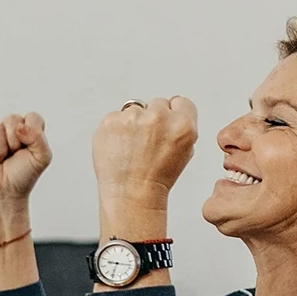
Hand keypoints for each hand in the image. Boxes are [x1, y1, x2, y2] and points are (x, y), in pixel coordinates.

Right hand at [0, 113, 49, 208]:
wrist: (4, 193)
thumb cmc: (22, 175)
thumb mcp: (42, 157)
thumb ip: (39, 137)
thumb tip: (19, 127)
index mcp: (28, 129)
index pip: (32, 117)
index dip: (31, 134)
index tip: (28, 150)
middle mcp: (9, 128)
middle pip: (13, 119)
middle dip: (14, 142)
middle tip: (12, 156)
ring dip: (0, 150)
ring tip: (0, 160)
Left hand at [91, 97, 196, 211]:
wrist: (131, 194)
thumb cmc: (156, 178)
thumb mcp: (185, 152)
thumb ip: (181, 128)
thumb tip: (173, 114)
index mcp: (182, 123)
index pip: (180, 102)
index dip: (172, 115)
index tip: (165, 126)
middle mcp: (158, 117)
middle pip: (157, 104)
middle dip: (152, 119)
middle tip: (147, 142)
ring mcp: (133, 118)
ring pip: (135, 109)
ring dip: (133, 123)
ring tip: (132, 147)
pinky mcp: (111, 121)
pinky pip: (115, 117)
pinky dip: (115, 130)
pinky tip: (120, 147)